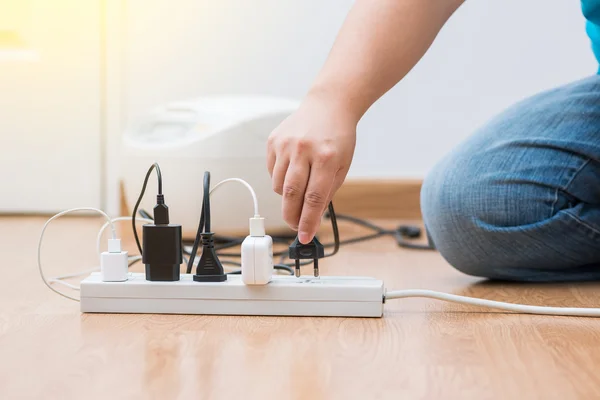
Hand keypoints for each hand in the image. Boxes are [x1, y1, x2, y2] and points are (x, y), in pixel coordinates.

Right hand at [267, 95, 356, 243]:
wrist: (328, 106)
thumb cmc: (338, 138)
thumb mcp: (342, 166)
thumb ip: (327, 192)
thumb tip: (312, 218)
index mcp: (326, 157)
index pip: (314, 198)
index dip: (308, 221)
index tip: (305, 237)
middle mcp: (303, 150)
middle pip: (291, 194)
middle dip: (291, 216)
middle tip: (295, 227)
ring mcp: (285, 144)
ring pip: (278, 185)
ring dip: (287, 196)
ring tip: (299, 188)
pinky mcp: (274, 141)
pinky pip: (272, 171)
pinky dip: (280, 178)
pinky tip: (293, 169)